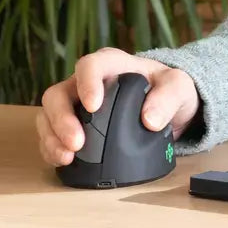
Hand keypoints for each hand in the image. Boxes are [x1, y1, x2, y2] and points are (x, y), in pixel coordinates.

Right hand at [36, 47, 199, 165]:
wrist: (163, 106)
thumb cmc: (167, 89)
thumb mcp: (178, 87)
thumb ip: (168, 97)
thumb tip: (149, 120)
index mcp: (111, 66)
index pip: (90, 66)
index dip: (86, 83)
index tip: (93, 106)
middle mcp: (86, 83)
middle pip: (58, 93)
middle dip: (61, 119)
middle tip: (76, 143)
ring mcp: (76, 104)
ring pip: (48, 114)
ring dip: (52, 136)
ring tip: (66, 157)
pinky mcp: (73, 124)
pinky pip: (52, 133)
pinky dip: (52, 147)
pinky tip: (63, 160)